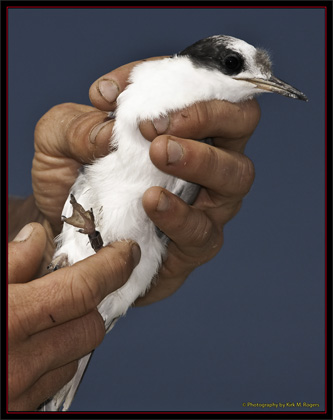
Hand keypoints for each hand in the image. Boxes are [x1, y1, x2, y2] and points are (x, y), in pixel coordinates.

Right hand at [8, 223, 139, 410]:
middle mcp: (18, 365)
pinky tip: (29, 348)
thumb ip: (6, 263)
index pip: (82, 288)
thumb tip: (37, 238)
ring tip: (42, 319)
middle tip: (73, 287)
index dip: (112, 265)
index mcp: (6, 320)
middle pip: (89, 325)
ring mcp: (19, 397)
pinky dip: (53, 362)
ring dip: (69, 334)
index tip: (126, 252)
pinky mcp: (19, 414)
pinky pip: (54, 383)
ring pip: (75, 356)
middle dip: (88, 303)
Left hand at [32, 57, 259, 301]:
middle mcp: (204, 157)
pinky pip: (204, 229)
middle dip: (205, 115)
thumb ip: (78, 123)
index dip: (168, 80)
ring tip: (159, 154)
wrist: (62, 233)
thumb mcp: (58, 142)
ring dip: (201, 159)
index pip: (199, 85)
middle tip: (153, 126)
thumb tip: (111, 122)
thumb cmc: (68, 180)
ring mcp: (207, 202)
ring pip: (236, 175)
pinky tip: (151, 202)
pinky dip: (181, 214)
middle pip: (240, 121)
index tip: (115, 94)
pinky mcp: (196, 243)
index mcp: (179, 124)